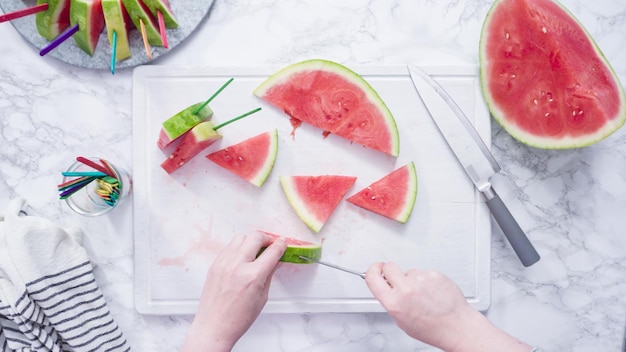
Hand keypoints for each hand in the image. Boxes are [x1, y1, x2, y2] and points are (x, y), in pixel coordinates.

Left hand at [181, 232, 286, 351]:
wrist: (214, 326)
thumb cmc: (237, 318)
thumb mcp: (262, 297)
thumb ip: (269, 275)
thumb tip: (275, 261)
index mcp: (253, 276)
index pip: (272, 251)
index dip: (281, 244)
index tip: (283, 242)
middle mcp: (238, 266)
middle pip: (256, 237)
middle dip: (266, 238)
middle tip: (269, 245)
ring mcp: (224, 263)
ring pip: (240, 237)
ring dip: (250, 241)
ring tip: (254, 251)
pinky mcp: (215, 264)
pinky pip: (228, 247)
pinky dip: (238, 248)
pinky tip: (241, 258)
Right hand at [366, 263, 531, 351]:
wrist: (456, 326)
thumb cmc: (432, 328)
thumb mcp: (401, 320)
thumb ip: (391, 301)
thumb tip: (386, 287)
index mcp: (394, 302)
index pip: (373, 277)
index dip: (372, 270)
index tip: (375, 268)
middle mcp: (406, 289)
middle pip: (389, 266)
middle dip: (391, 272)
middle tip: (399, 281)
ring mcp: (421, 279)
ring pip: (409, 271)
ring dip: (413, 279)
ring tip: (424, 294)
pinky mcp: (434, 274)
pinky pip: (425, 273)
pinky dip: (427, 280)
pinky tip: (433, 292)